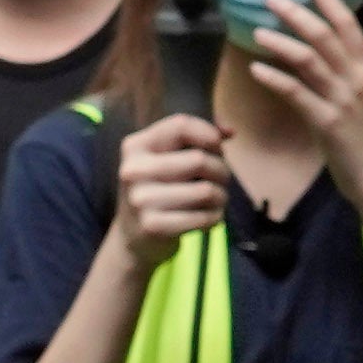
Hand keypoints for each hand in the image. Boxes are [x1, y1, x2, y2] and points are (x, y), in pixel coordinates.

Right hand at [112, 114, 233, 268]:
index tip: (218, 147)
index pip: (180, 125)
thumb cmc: (158, 191)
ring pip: (206, 190)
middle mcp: (133, 170)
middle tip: (221, 180)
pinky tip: (209, 217)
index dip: (209, 134)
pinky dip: (215, 217)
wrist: (132, 238)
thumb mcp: (166, 159)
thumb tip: (230, 130)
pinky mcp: (152, 226)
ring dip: (221, 196)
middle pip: (199, 160)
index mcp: (135, 146)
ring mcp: (140, 199)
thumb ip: (196, 139)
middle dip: (221, 170)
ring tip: (217, 200)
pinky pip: (203, 217)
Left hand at [238, 0, 362, 207]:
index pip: (348, 24)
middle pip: (323, 35)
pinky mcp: (326, 122)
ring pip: (308, 60)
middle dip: (296, 12)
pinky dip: (276, 79)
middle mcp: (356, 79)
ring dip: (281, 42)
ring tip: (258, 32)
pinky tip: (257, 69)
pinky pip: (297, 94)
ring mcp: (341, 100)